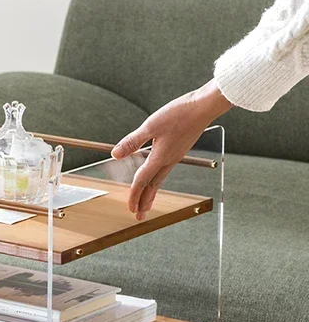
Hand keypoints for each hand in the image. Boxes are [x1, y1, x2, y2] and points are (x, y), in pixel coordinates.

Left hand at [112, 80, 231, 219]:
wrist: (205, 106)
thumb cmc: (181, 113)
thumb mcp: (151, 125)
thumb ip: (133, 141)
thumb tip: (115, 154)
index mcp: (160, 157)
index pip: (142, 181)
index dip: (134, 195)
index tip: (130, 209)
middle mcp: (168, 160)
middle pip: (153, 186)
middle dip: (144, 202)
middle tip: (139, 216)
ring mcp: (175, 156)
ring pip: (160, 180)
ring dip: (151, 193)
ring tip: (147, 204)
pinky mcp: (179, 149)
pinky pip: (165, 171)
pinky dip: (158, 180)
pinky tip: (156, 178)